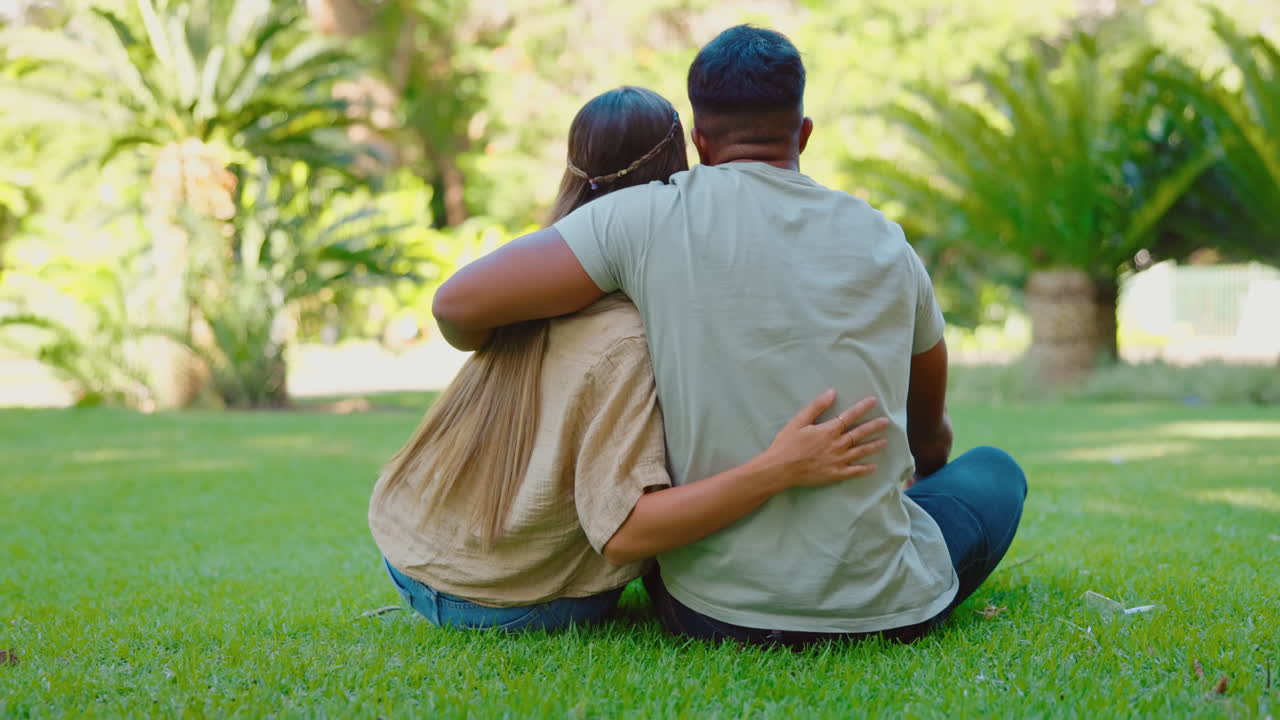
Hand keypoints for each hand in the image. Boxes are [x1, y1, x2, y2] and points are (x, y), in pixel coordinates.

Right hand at [756, 390, 890, 490]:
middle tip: (886, 422)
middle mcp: (837, 444)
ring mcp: (838, 460)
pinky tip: (874, 467)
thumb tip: (832, 392)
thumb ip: (816, 407)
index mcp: (828, 430)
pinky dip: (865, 469)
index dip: (862, 408)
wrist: (780, 469)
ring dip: (874, 446)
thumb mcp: (799, 421)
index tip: (873, 401)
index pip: (850, 416)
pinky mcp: (836, 474)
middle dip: (874, 426)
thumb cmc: (787, 444)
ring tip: (885, 441)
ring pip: (861, 451)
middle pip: (860, 433)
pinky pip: (854, 471)